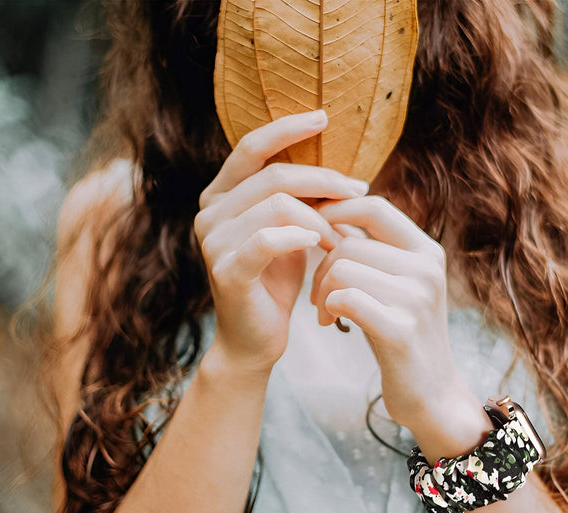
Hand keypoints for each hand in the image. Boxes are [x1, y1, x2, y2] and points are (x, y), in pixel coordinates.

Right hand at [194, 110, 368, 372]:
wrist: (256, 339)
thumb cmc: (276, 283)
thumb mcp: (291, 232)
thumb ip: (301, 200)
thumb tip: (344, 172)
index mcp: (221, 195)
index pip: (252, 146)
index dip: (287, 128)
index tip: (325, 118)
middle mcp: (209, 212)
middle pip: (274, 175)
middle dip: (324, 182)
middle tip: (358, 195)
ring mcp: (213, 242)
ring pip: (276, 205)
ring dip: (320, 219)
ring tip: (342, 240)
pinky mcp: (227, 271)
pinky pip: (267, 240)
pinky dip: (299, 236)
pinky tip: (321, 244)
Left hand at [311, 195, 484, 442]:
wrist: (432, 395)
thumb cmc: (401, 336)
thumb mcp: (394, 286)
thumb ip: (370, 251)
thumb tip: (329, 210)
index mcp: (427, 252)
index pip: (374, 207)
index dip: (335, 211)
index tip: (311, 230)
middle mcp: (427, 269)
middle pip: (348, 244)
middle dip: (320, 269)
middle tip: (318, 297)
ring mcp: (417, 299)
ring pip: (341, 270)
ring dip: (320, 292)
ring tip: (324, 313)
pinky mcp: (401, 330)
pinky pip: (345, 299)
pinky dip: (327, 308)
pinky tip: (331, 323)